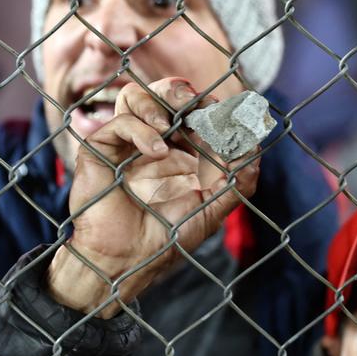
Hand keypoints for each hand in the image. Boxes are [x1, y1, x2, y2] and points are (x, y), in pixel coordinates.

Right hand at [47, 78, 259, 316]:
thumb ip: (235, 184)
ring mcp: (124, 145)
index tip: (225, 113)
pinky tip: (156, 151)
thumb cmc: (162, 241)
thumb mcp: (209, 212)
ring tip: (171, 125)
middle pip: (162, 96)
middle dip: (180, 91)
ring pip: (134, 97)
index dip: (208, 107)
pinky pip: (118, 124)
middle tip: (197, 102)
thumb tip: (256, 151)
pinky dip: (139, 130)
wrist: (124, 264)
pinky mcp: (100, 151)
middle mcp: (150, 142)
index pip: (191, 113)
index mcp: (177, 151)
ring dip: (157, 102)